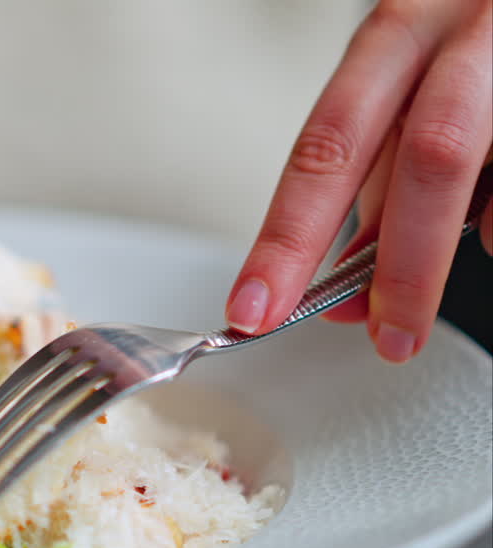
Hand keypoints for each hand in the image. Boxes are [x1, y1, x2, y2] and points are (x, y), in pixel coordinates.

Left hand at [226, 0, 491, 363]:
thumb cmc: (476, 44)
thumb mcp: (413, 90)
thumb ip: (378, 181)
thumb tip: (343, 281)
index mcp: (393, 38)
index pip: (325, 149)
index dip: (288, 238)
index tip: (256, 307)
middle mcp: (461, 30)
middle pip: (429, 156)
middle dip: (404, 265)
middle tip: (388, 338)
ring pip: (482, 161)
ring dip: (457, 245)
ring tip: (439, 286)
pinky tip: (488, 229)